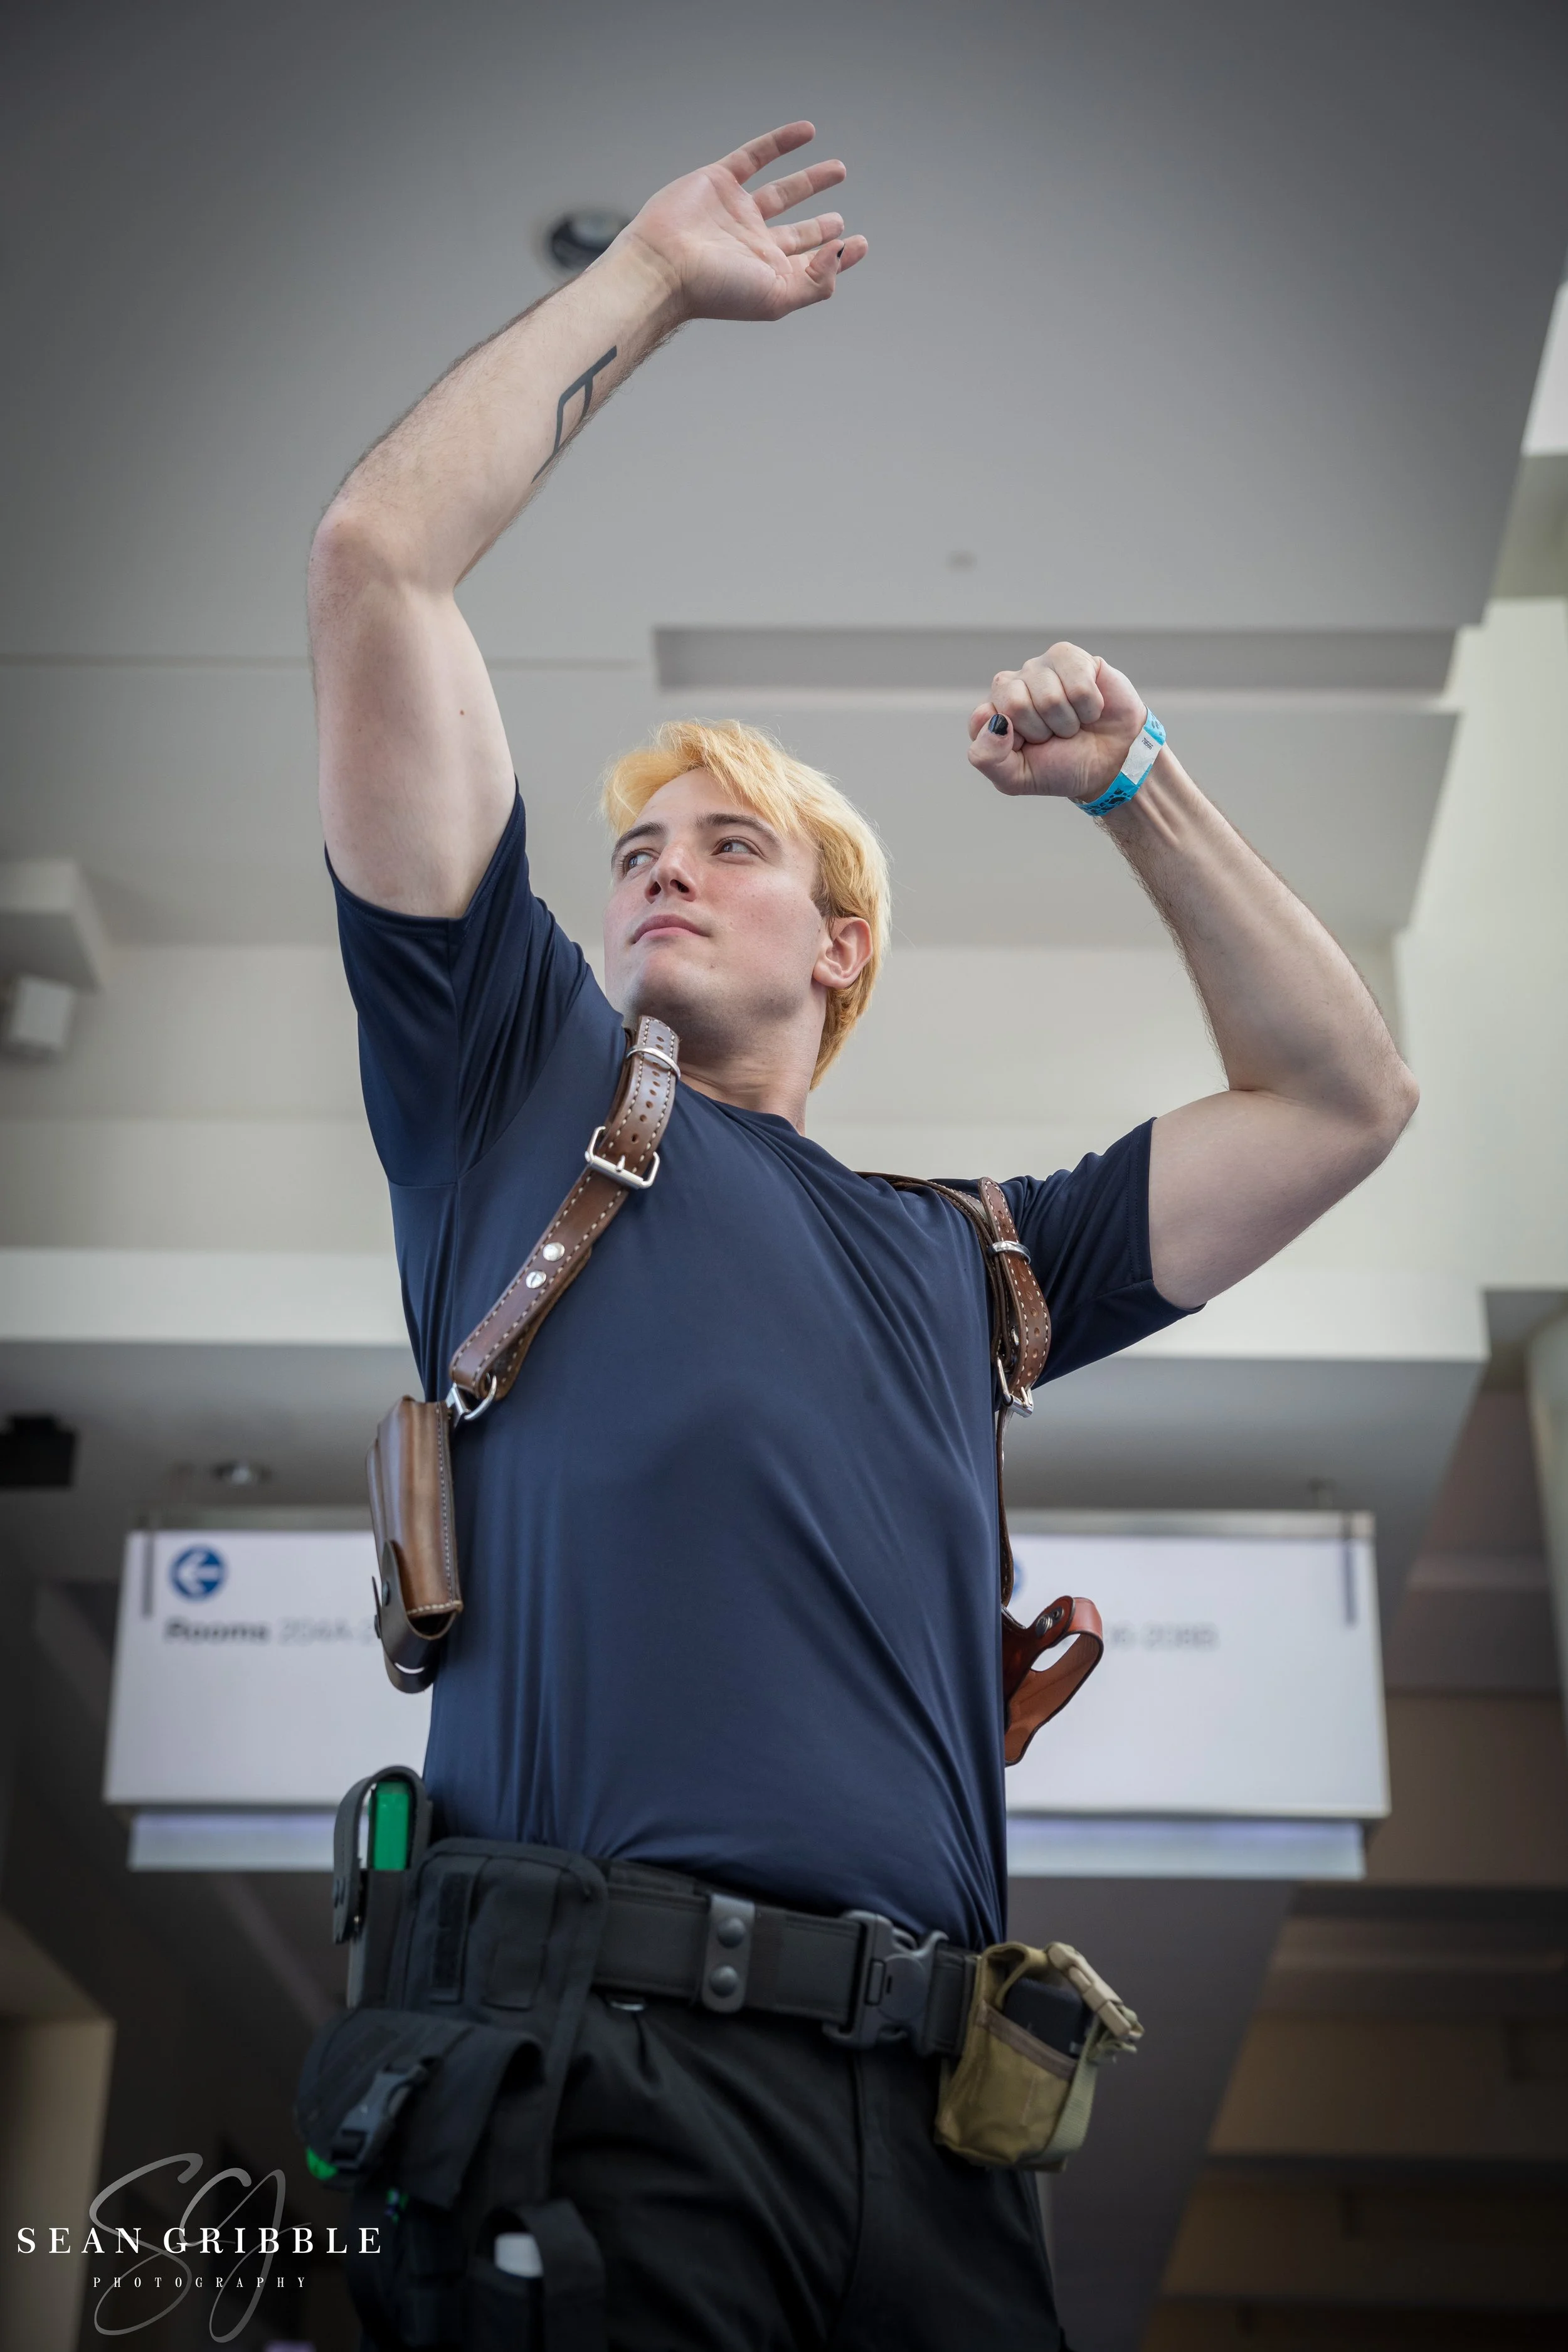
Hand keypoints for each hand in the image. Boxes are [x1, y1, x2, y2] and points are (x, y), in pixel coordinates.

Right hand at [617, 121, 867, 323]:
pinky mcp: (719, 181)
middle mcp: (754, 243)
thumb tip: (841, 252)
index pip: (811, 263)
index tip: (860, 244)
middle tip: (840, 220)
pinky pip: (756, 155)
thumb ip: (817, 281)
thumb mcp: (778, 296)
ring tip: (839, 171)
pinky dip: (781, 142)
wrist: (664, 266)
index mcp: (768, 272)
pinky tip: (807, 131)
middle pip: (797, 233)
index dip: (838, 255)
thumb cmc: (717, 289)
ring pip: (782, 192)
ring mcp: (736, 211)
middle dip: (821, 227)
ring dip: (811, 180)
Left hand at [967, 644, 1146, 801]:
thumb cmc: (1062, 766)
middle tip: (1054, 735)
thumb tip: (995, 722)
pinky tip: (1091, 709)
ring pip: (1050, 697)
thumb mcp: (1016, 779)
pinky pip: (1079, 685)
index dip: (1012, 740)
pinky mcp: (1072, 658)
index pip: (984, 718)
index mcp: (993, 710)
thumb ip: (987, 758)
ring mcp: (1042, 667)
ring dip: (1068, 722)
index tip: (1027, 747)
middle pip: (1016, 703)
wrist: (1111, 764)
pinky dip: (1090, 707)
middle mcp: (1014, 683)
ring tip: (1073, 723)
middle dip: (1042, 731)